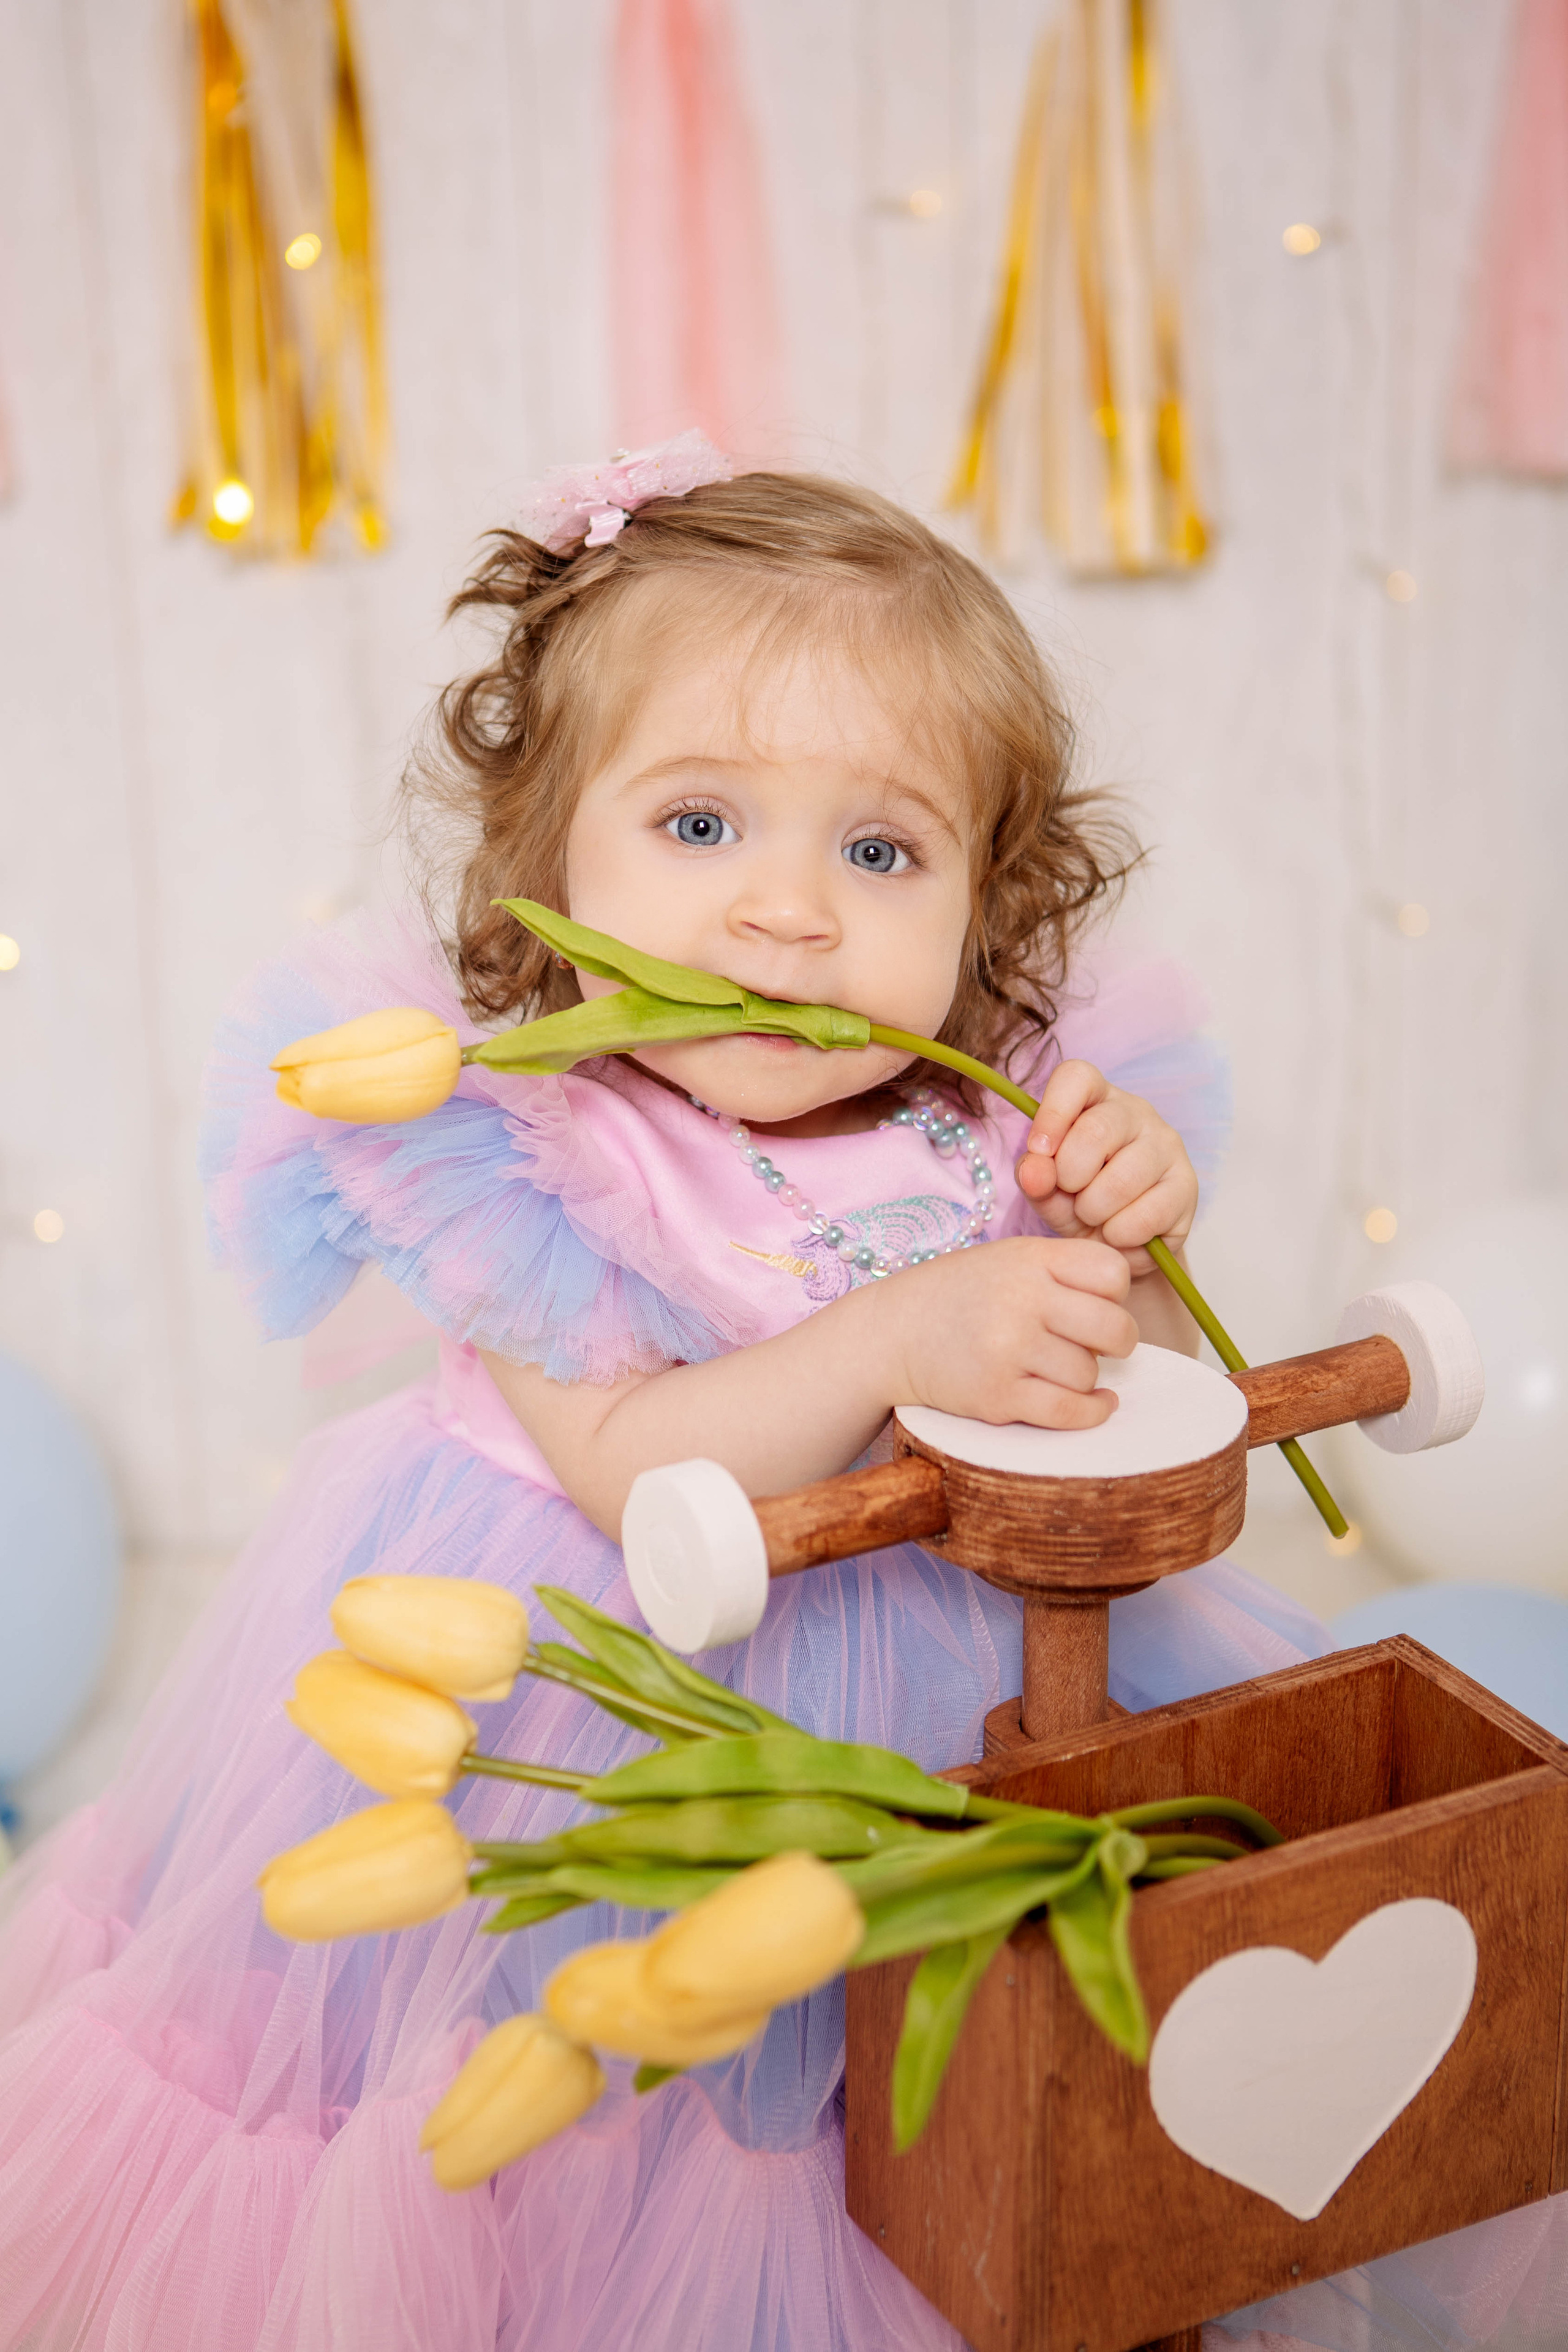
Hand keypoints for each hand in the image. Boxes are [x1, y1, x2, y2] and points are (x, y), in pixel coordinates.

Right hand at [886, 1235, 1136, 1429]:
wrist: (891, 1333)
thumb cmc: (959, 1295)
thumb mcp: (1008, 1259)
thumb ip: (1063, 1271)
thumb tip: (1125, 1312)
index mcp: (1029, 1259)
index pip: (1112, 1273)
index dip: (1114, 1293)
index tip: (1096, 1303)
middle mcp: (1022, 1300)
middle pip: (1115, 1329)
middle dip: (1117, 1341)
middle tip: (1099, 1344)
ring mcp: (1009, 1350)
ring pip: (1089, 1374)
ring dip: (1084, 1376)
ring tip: (1057, 1365)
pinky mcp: (998, 1396)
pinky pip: (1070, 1411)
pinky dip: (1091, 1412)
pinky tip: (1094, 1403)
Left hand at [1015, 1061, 1197, 1275]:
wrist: (1118, 1243)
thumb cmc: (1078, 1203)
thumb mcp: (1046, 1190)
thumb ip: (1034, 1176)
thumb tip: (1035, 1169)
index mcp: (1095, 1099)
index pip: (1077, 1077)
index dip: (1053, 1112)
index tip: (1039, 1150)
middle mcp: (1137, 1112)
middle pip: (1096, 1130)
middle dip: (1070, 1176)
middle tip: (1070, 1196)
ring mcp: (1168, 1145)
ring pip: (1121, 1179)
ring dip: (1094, 1211)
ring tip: (1094, 1217)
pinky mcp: (1188, 1184)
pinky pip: (1146, 1215)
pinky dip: (1120, 1234)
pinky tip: (1119, 1232)